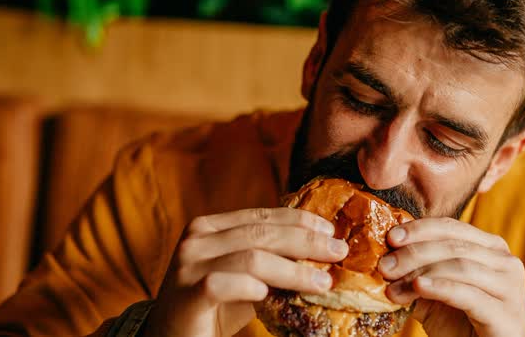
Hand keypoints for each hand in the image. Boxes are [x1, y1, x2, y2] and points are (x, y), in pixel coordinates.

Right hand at [143, 208, 348, 336]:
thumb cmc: (213, 308)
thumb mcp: (246, 277)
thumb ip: (272, 260)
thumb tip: (323, 251)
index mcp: (211, 227)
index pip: (262, 216)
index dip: (300, 220)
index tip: (331, 231)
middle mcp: (197, 240)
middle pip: (262, 233)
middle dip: (306, 242)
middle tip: (338, 253)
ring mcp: (188, 265)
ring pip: (250, 257)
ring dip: (292, 270)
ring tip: (321, 282)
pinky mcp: (186, 294)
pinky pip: (221, 284)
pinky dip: (249, 287)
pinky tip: (268, 295)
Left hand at [378, 218, 524, 336]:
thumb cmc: (464, 323)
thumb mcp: (436, 292)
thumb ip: (417, 273)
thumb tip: (385, 257)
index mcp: (491, 248)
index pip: (451, 227)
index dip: (419, 229)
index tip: (390, 237)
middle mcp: (505, 262)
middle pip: (452, 246)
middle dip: (414, 253)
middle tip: (384, 266)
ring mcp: (509, 286)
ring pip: (459, 267)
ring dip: (420, 273)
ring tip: (393, 286)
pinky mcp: (505, 313)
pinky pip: (468, 294)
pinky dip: (440, 287)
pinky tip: (418, 287)